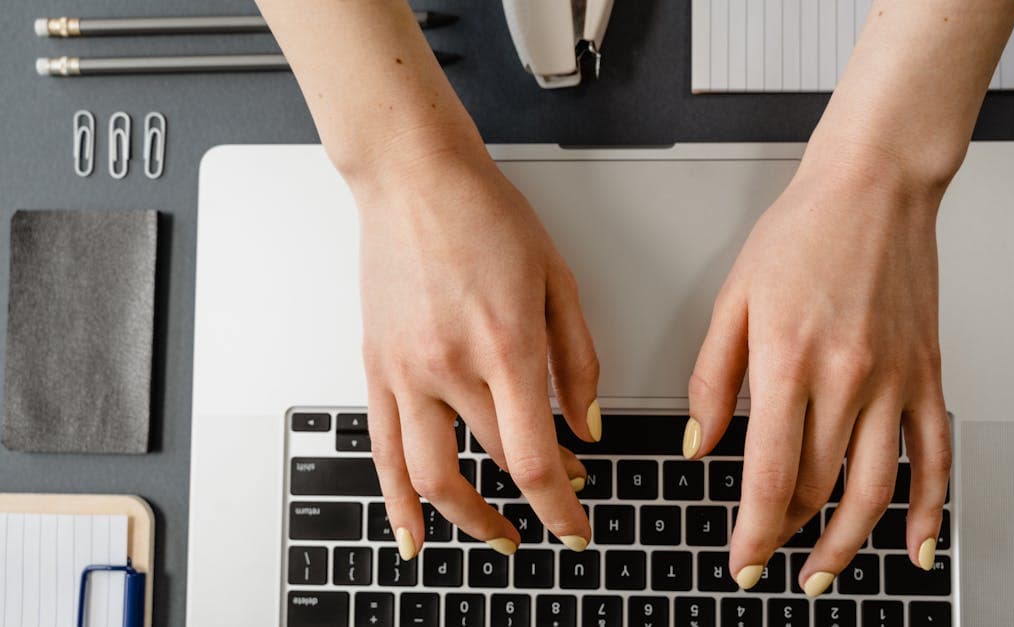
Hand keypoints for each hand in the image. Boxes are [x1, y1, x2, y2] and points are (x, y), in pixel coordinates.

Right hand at [356, 152, 601, 559]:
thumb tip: (588, 426)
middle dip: (538, 493)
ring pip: (433, 474)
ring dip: (468, 518)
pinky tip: (412, 535)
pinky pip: (381, 451)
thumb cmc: (486, 216)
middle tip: (559, 497)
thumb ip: (578, 362)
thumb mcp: (557, 281)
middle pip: (497, 461)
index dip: (560, 507)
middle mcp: (451, 365)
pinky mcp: (376, 368)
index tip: (576, 527)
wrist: (413, 178)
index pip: (535, 458)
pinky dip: (396, 502)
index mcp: (506, 344)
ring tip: (495, 535)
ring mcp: (406, 371)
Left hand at [687, 152, 951, 594]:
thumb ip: (711, 379)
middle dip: (785, 535)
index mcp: (789, 360)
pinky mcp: (928, 375)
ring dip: (847, 544)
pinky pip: (935, 456)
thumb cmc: (802, 233)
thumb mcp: (734, 300)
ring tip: (822, 572)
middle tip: (765, 557)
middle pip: (816, 487)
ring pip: (874, 489)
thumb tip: (700, 445)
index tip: (741, 560)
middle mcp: (848, 377)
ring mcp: (895, 381)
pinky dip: (929, 510)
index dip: (753, 530)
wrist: (874, 186)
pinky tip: (914, 547)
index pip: (769, 474)